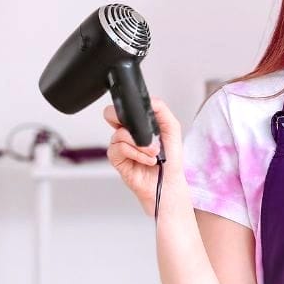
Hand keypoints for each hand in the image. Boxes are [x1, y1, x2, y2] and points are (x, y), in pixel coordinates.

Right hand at [104, 97, 182, 216]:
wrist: (168, 182)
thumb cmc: (170, 158)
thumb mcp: (172, 128)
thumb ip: (161, 110)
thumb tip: (149, 100)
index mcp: (137, 124)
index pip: (124, 107)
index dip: (129, 108)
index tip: (142, 117)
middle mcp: (126, 132)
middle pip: (111, 114)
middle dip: (131, 124)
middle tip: (146, 136)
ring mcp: (119, 145)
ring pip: (120, 134)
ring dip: (142, 145)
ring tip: (153, 154)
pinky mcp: (116, 158)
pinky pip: (120, 148)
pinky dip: (137, 154)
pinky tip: (147, 160)